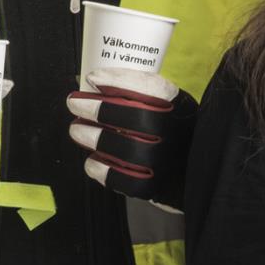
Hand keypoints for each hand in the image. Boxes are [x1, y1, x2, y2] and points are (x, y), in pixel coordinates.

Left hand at [66, 68, 197, 212]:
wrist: (190, 165)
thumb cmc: (171, 127)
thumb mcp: (166, 102)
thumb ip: (138, 92)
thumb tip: (95, 83)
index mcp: (179, 106)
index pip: (153, 89)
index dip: (120, 81)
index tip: (94, 78)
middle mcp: (175, 133)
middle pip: (138, 119)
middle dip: (100, 109)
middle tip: (75, 103)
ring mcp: (164, 161)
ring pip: (127, 150)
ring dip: (95, 138)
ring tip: (78, 130)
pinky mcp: (153, 186)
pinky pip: (123, 180)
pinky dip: (102, 170)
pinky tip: (93, 160)